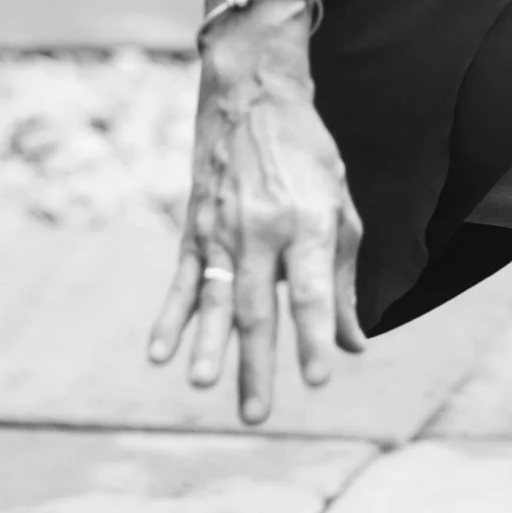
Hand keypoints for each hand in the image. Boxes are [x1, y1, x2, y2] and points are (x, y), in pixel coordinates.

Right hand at [149, 2, 365, 424]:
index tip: (319, 378)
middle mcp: (262, 229)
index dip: (314, 336)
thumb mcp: (340, 205)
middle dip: (257, 363)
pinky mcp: (194, 230)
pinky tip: (160, 352)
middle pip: (259, 306)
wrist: (251, 97)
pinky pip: (182, 281)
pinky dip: (170, 318)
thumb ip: (344, 275)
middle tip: (255, 415)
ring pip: (216, 299)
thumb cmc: (306, 155)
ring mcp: (222, 230)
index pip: (312, 291)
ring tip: (204, 386)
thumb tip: (351, 341)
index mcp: (307, 222)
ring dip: (209, 346)